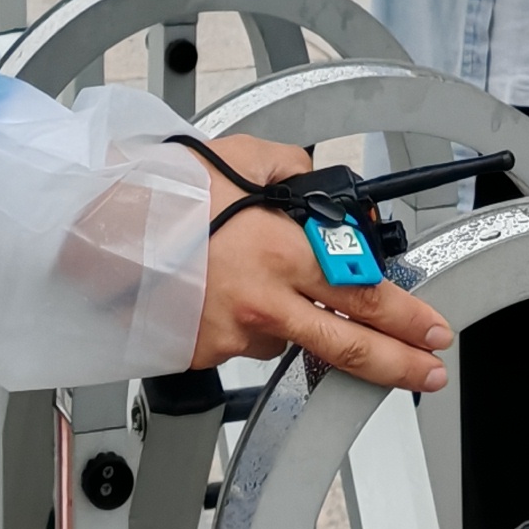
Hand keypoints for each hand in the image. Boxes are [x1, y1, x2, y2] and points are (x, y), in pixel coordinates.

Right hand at [186, 131, 452, 390]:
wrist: (96, 220)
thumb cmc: (165, 185)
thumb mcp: (245, 157)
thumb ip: (294, 173)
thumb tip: (323, 190)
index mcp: (281, 251)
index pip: (363, 294)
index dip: (406, 317)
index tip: (432, 330)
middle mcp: (263, 301)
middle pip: (345, 345)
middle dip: (396, 363)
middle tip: (426, 372)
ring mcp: (230, 333)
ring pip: (284, 337)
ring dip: (285, 317)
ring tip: (245, 275)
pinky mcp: (199, 352)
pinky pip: (238, 340)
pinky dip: (238, 319)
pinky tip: (214, 287)